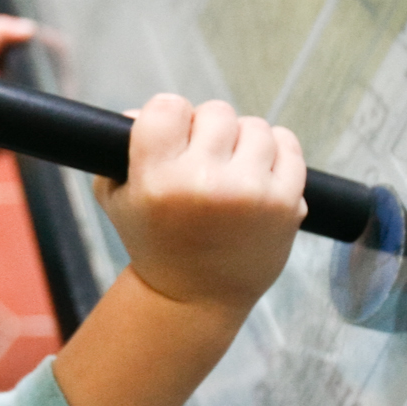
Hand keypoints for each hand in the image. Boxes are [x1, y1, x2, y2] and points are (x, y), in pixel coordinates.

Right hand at [94, 94, 306, 313]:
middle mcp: (205, 184)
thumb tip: (139, 111)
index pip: (167, 106)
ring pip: (255, 126)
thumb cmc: (155, 242)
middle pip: (216, 112)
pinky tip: (258, 175)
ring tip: (231, 173)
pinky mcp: (286, 203)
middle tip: (203, 164)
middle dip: (208, 133)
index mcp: (158, 181)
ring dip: (243, 143)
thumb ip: (118, 150)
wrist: (196, 298)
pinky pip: (288, 144)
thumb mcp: (118, 200)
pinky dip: (276, 153)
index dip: (171, 118)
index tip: (173, 139)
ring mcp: (250, 193)